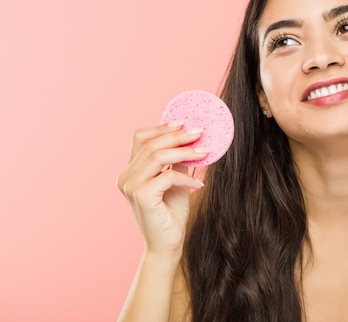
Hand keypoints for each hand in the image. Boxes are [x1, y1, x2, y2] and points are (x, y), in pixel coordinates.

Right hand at [117, 121, 207, 255]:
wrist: (167, 244)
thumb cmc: (171, 213)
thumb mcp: (176, 181)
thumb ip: (178, 161)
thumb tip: (192, 137)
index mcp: (131, 171)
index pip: (140, 138)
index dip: (161, 127)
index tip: (183, 122)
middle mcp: (126, 177)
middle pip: (150, 144)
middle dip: (178, 136)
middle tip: (200, 132)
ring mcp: (130, 186)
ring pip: (158, 156)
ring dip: (184, 152)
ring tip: (204, 152)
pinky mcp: (141, 196)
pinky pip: (167, 176)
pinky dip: (185, 177)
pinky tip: (198, 185)